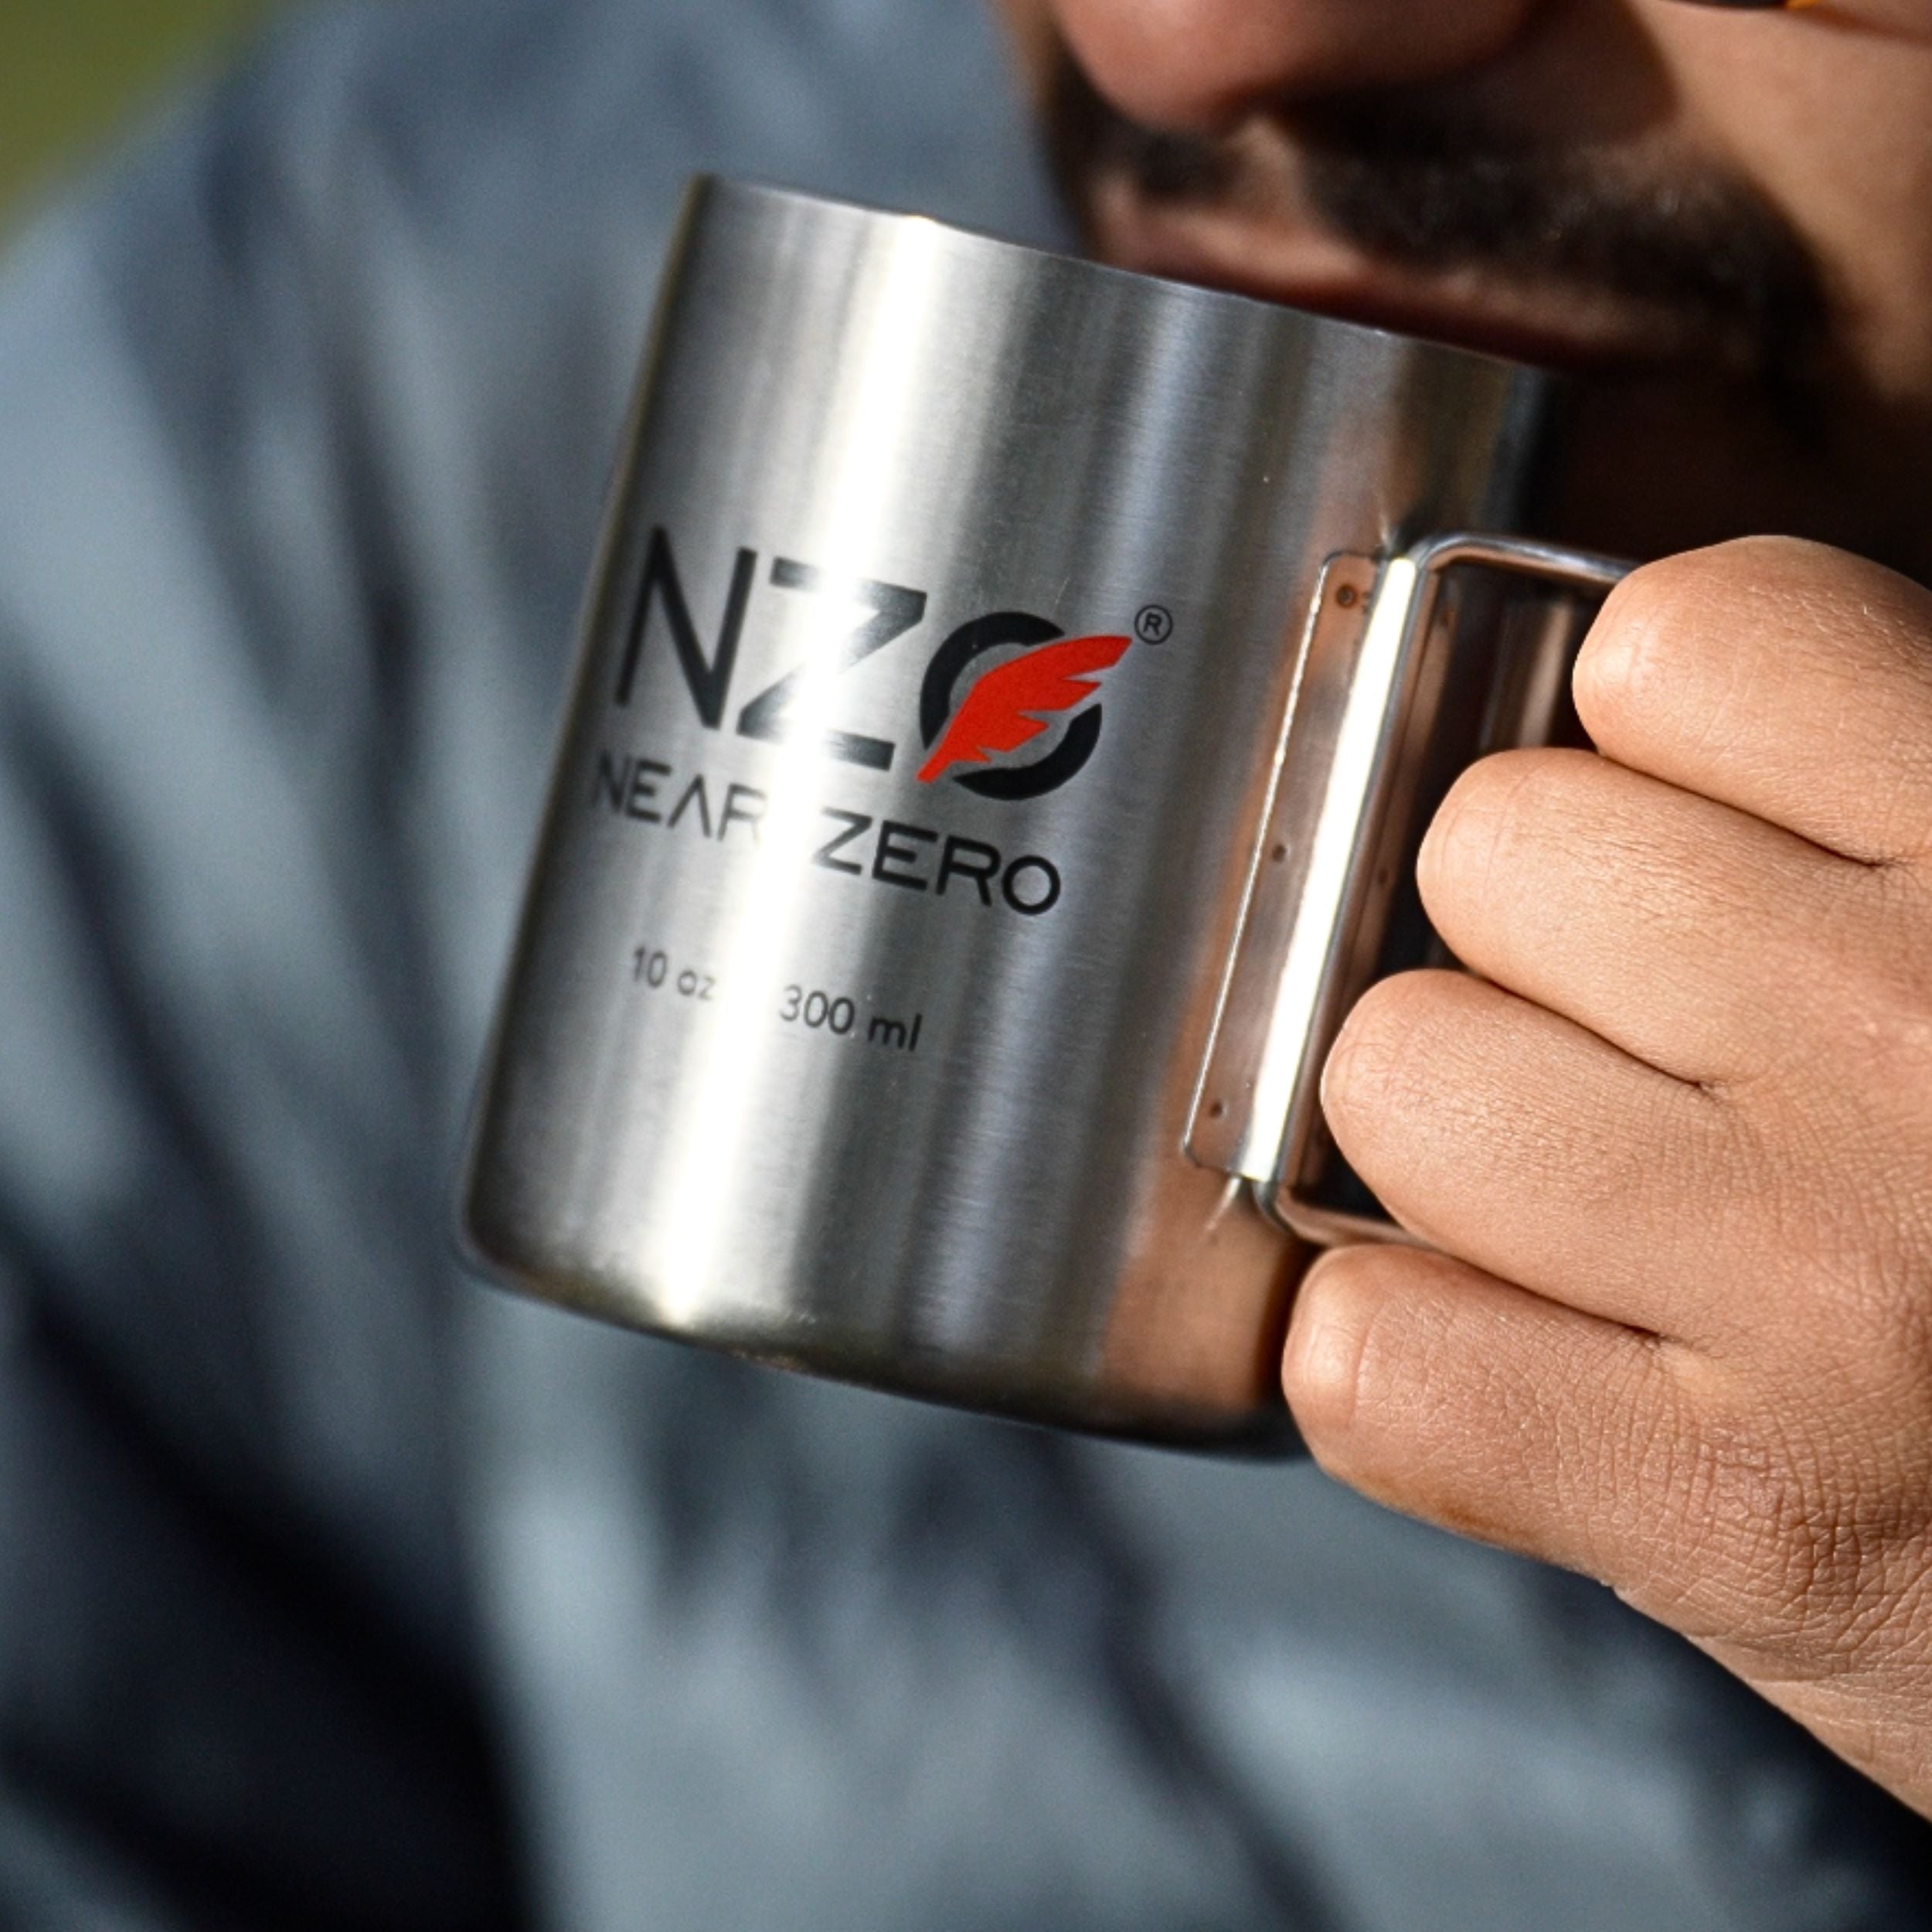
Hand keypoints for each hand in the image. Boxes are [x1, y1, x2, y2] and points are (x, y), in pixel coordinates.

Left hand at [1283, 536, 1931, 1814]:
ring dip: (1454, 1131)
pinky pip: (1369, 1351)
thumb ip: (1872, 796)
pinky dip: (1404, 1355)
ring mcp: (1829, 1291)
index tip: (1694, 817)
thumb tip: (1630, 670)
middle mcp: (1927, 1048)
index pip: (1678, 645)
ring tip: (1596, 1195)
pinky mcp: (1737, 1518)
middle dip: (1532, 934)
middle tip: (1648, 1032)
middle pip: (1491, 849)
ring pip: (1396, 1075)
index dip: (1649, 733)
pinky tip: (1529, 1359)